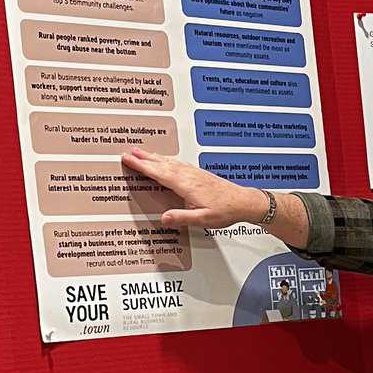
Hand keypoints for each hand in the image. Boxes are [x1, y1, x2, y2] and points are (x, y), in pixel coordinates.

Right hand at [121, 147, 265, 227]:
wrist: (245, 202)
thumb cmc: (226, 211)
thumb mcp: (203, 219)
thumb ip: (183, 217)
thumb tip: (163, 218)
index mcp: (187, 185)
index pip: (159, 173)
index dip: (142, 166)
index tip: (128, 159)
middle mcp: (190, 176)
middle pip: (163, 164)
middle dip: (145, 158)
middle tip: (128, 152)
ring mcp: (196, 174)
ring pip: (171, 162)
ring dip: (155, 157)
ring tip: (142, 153)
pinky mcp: (200, 175)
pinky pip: (179, 164)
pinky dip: (168, 161)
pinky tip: (166, 161)